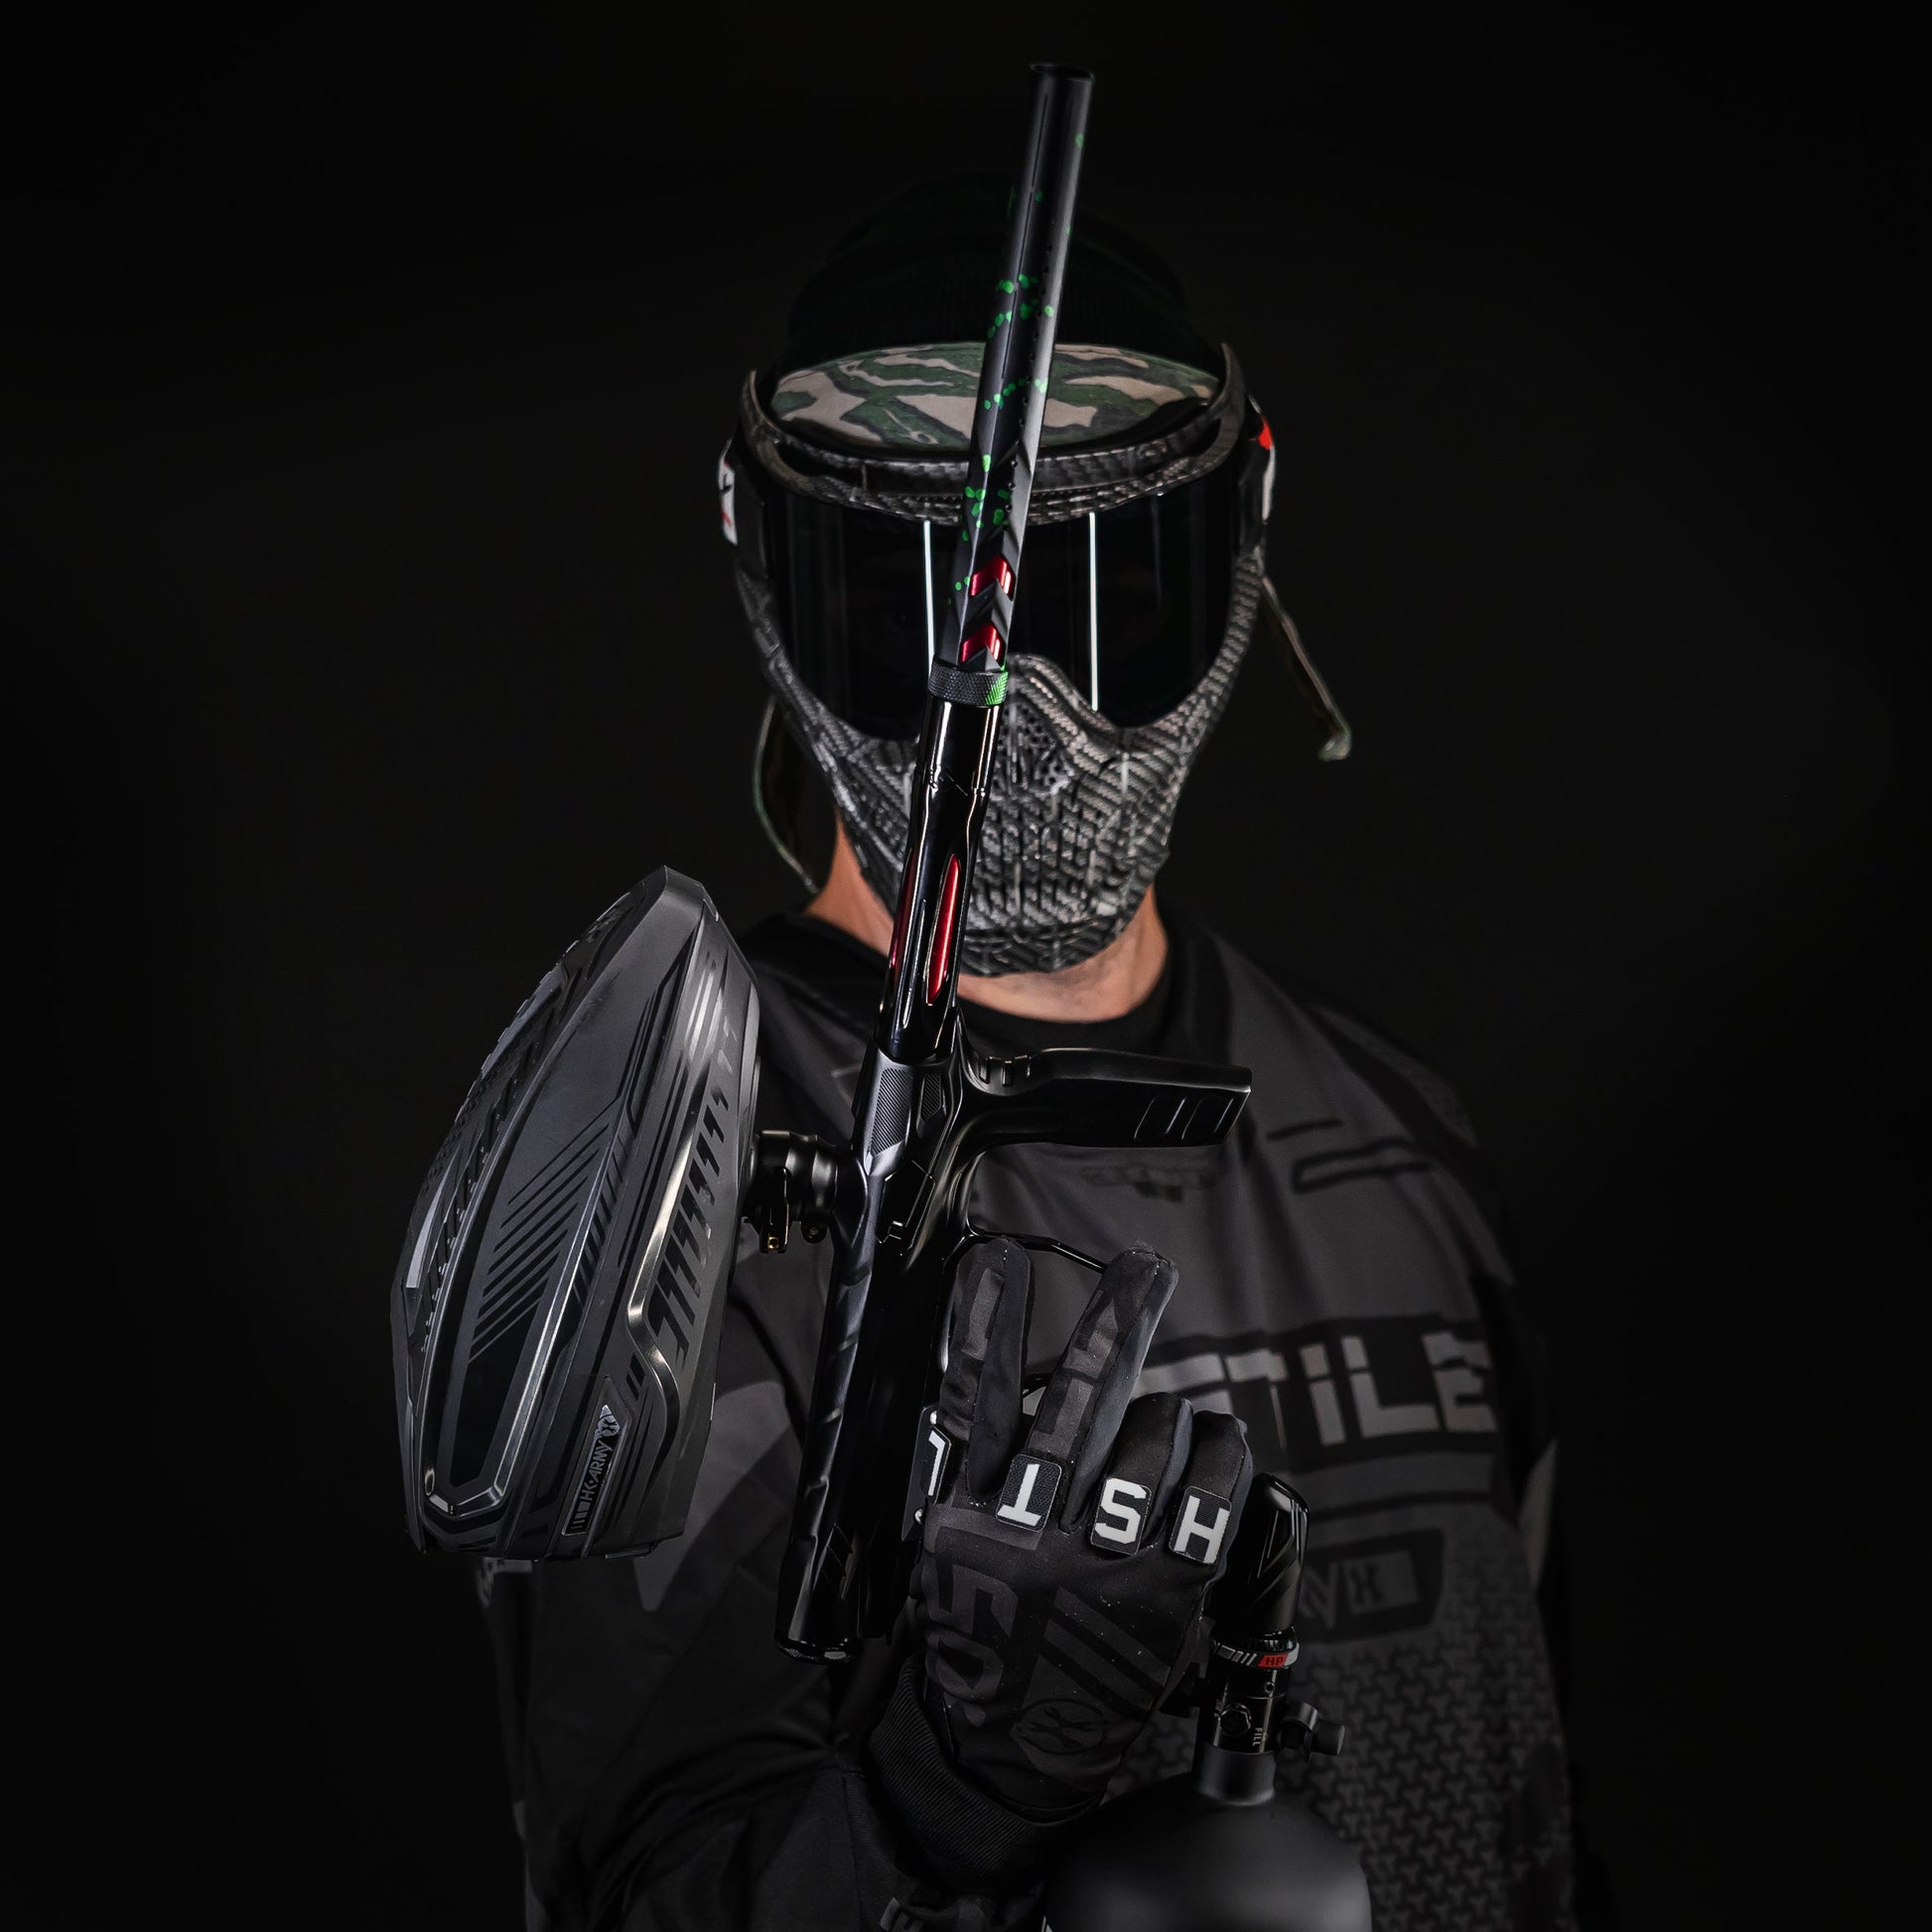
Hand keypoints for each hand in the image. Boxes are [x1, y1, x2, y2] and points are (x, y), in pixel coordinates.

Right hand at [911, 1236, 1252, 1817]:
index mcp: (965, 1518)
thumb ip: (966, 1467)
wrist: (1004, 1754)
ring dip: (1168, 1410)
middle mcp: (1028, 1537)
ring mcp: (1098, 1569)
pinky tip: (1216, 1443)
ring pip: (1151, 1442)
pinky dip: (1219, 1457)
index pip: (969, 1402)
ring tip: (1168, 1416)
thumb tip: (1006, 1380)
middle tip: (1144, 1271)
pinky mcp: (1161, 1600)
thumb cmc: (975, 1638)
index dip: (984, 1327)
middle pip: (1075, 1406)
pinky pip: (1208, 1501)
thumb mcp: (940, 1550)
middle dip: (1114, 1325)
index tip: (996, 1261)